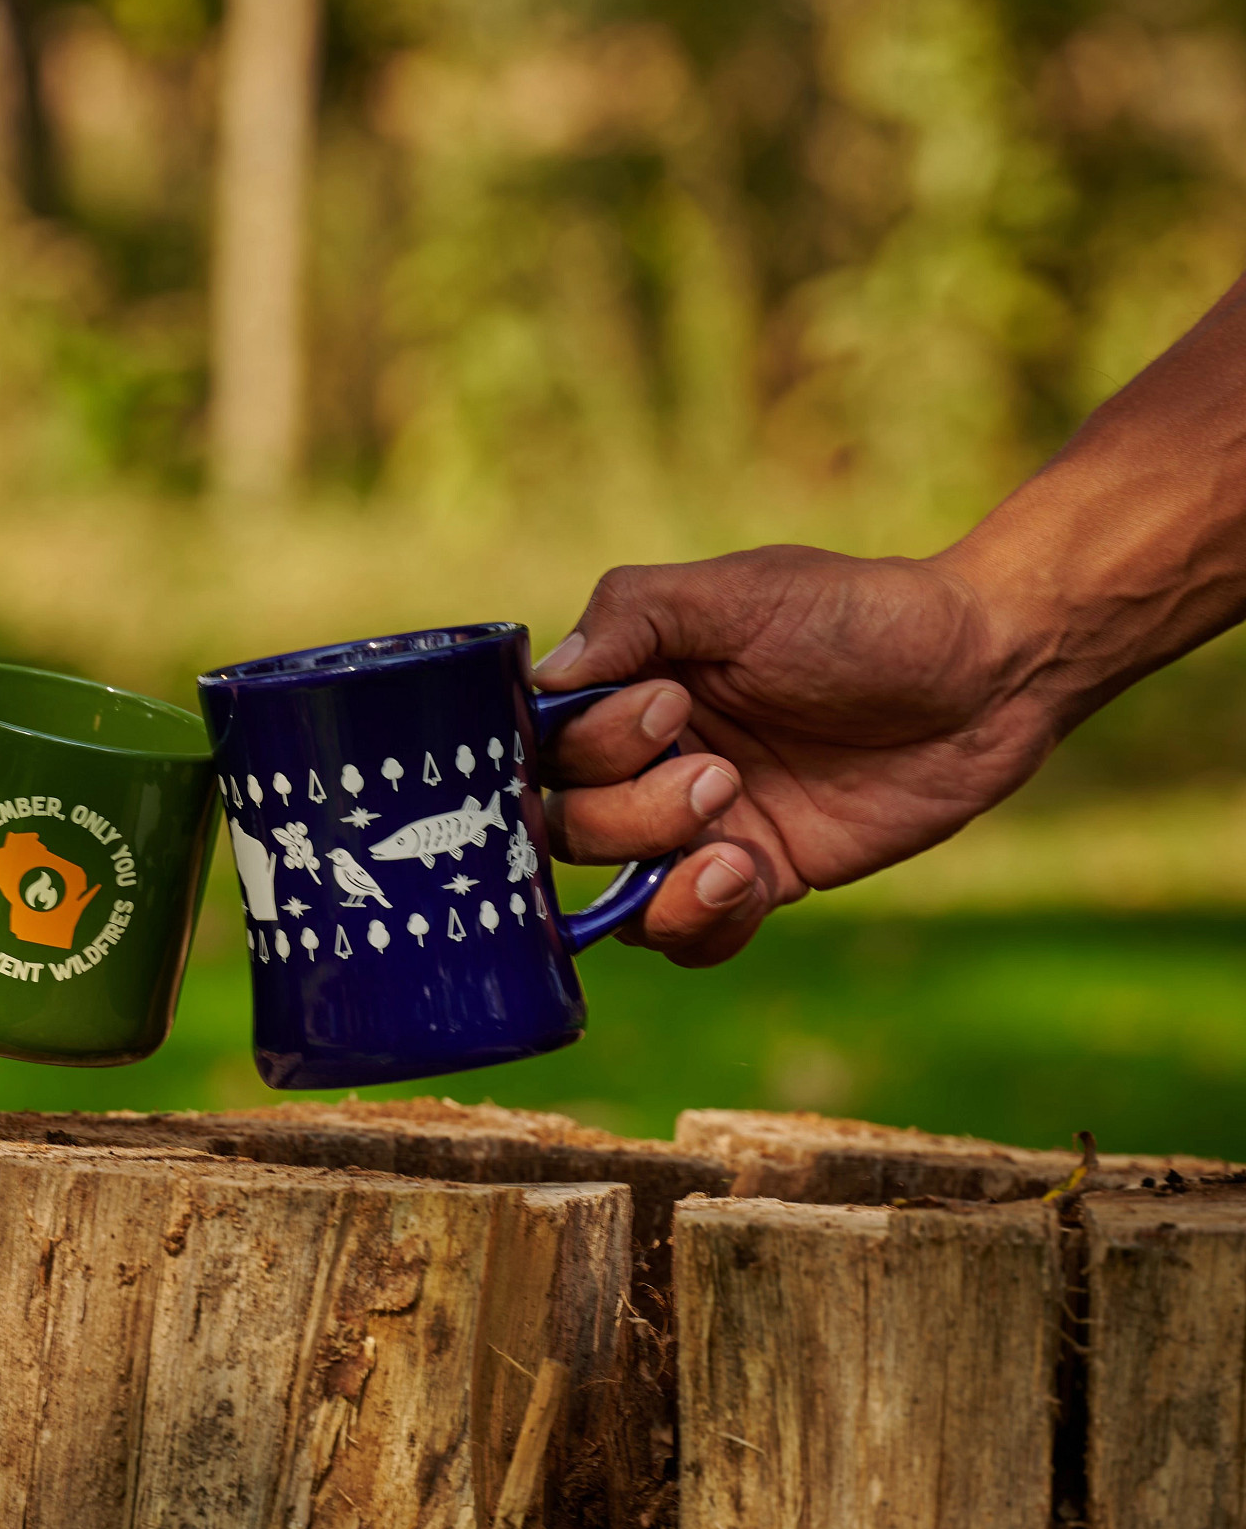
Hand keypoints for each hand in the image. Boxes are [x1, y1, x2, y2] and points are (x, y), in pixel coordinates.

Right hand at [535, 545, 1056, 964]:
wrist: (987, 675)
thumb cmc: (859, 613)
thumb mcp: (740, 591)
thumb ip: (632, 616)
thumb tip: (541, 679)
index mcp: (629, 687)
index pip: (547, 746)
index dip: (585, 746)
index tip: (665, 708)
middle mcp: (649, 762)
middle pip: (568, 827)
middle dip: (628, 810)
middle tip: (718, 772)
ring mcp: (700, 829)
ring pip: (615, 894)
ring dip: (657, 873)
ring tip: (732, 833)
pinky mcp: (758, 879)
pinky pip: (687, 938)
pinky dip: (696, 921)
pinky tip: (748, 878)